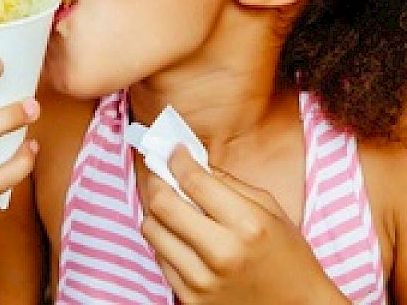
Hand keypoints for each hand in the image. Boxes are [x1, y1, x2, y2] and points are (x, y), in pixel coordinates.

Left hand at [142, 145, 348, 304]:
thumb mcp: (269, 208)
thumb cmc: (287, 254)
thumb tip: (193, 162)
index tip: (175, 150)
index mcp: (246, 224)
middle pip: (162, 204)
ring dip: (156, 210)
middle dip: (157, 179)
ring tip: (170, 202)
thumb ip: (229, 183)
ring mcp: (202, 281)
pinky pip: (159, 257)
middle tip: (162, 171)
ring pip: (152, 230)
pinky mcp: (191, 300)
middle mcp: (221, 253)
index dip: (177, 159)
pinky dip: (164, 238)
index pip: (193, 181)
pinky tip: (179, 232)